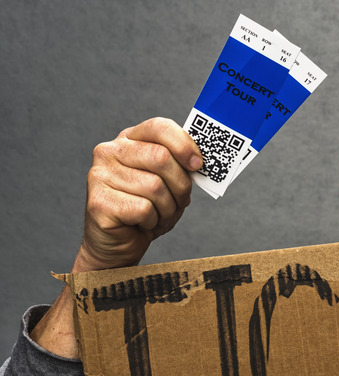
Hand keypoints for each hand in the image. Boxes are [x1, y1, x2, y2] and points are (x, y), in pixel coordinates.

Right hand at [76, 117, 201, 271]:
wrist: (118, 244)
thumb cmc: (146, 210)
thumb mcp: (168, 183)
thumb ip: (180, 166)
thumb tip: (198, 160)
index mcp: (129, 140)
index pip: (159, 127)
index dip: (184, 144)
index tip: (197, 164)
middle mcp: (109, 152)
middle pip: (161, 157)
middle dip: (180, 185)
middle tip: (180, 200)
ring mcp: (99, 176)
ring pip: (155, 187)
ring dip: (168, 208)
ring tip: (160, 215)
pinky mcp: (98, 202)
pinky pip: (144, 209)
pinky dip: (153, 221)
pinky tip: (144, 224)